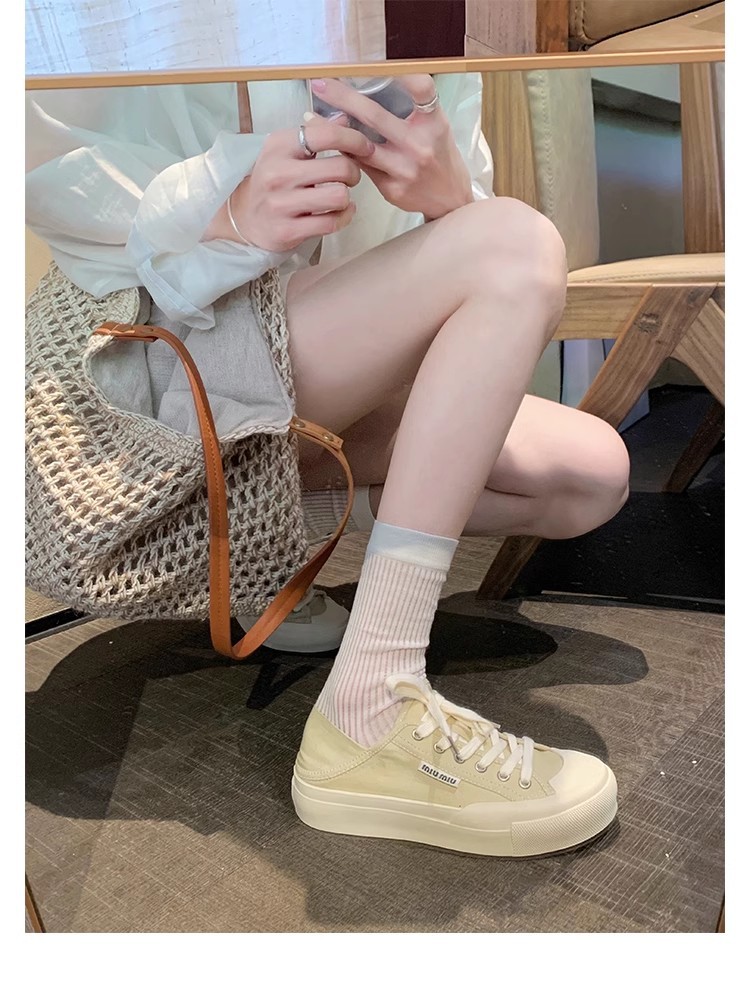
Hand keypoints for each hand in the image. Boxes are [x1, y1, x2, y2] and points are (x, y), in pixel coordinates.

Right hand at [205, 119, 374, 251]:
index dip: (353, 139)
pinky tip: (340, 212)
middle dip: (353, 173)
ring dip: (347, 197)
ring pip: (339, 196)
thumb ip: (317, 134)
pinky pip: (332, 222)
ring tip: (339, 196)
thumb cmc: (273, 180)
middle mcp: (278, 172)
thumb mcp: (287, 150)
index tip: (364, 147)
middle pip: (340, 168)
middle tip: (348, 177)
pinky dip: (343, 217)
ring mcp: (281, 204)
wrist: (244, 218)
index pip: (326, 134)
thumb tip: (345, 117)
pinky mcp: (288, 230)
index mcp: (279, 145)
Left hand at [309, 76, 472, 220]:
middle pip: (376, 116)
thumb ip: (414, 107)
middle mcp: (420, 146)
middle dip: (344, 97)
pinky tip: (328, 144)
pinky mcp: (392, 189)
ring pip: (361, 146)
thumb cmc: (439, 155)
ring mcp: (404, 170)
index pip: (422, 90)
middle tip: (322, 84)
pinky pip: (361, 167)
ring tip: (311, 117)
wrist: (449, 200)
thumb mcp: (436, 126)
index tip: (377, 63)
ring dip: (334, 130)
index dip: (402, 74)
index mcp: (434, 124)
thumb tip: (373, 81)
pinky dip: (344, 153)